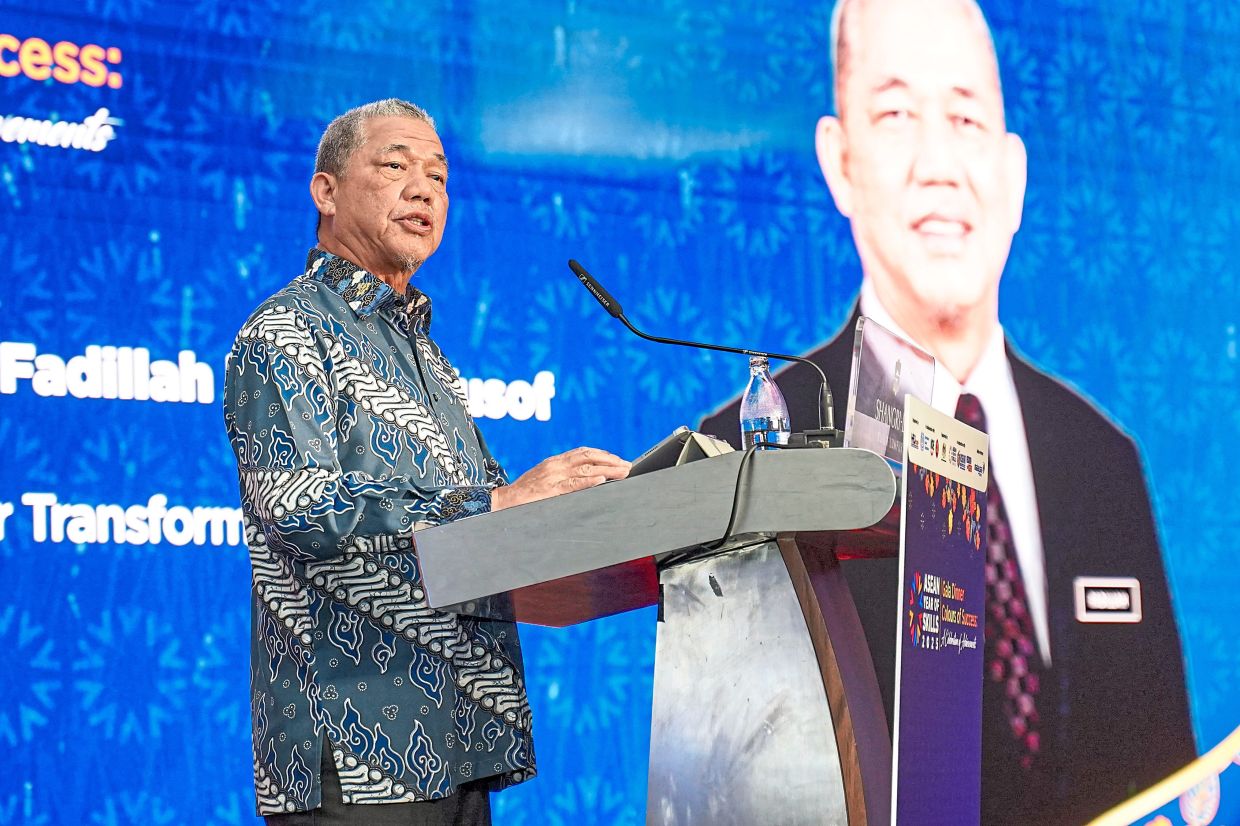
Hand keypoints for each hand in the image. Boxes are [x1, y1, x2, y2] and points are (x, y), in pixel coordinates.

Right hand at [491, 447, 629, 510]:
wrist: (502, 502)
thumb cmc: (524, 494)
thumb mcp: (543, 479)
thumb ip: (562, 477)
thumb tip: (585, 479)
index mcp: (554, 462)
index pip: (582, 452)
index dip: (602, 454)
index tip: (617, 459)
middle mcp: (555, 466)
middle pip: (588, 457)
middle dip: (610, 460)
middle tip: (627, 466)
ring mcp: (552, 477)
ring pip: (585, 469)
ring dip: (607, 470)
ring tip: (623, 472)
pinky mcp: (549, 491)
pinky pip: (572, 484)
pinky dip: (588, 481)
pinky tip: (601, 480)